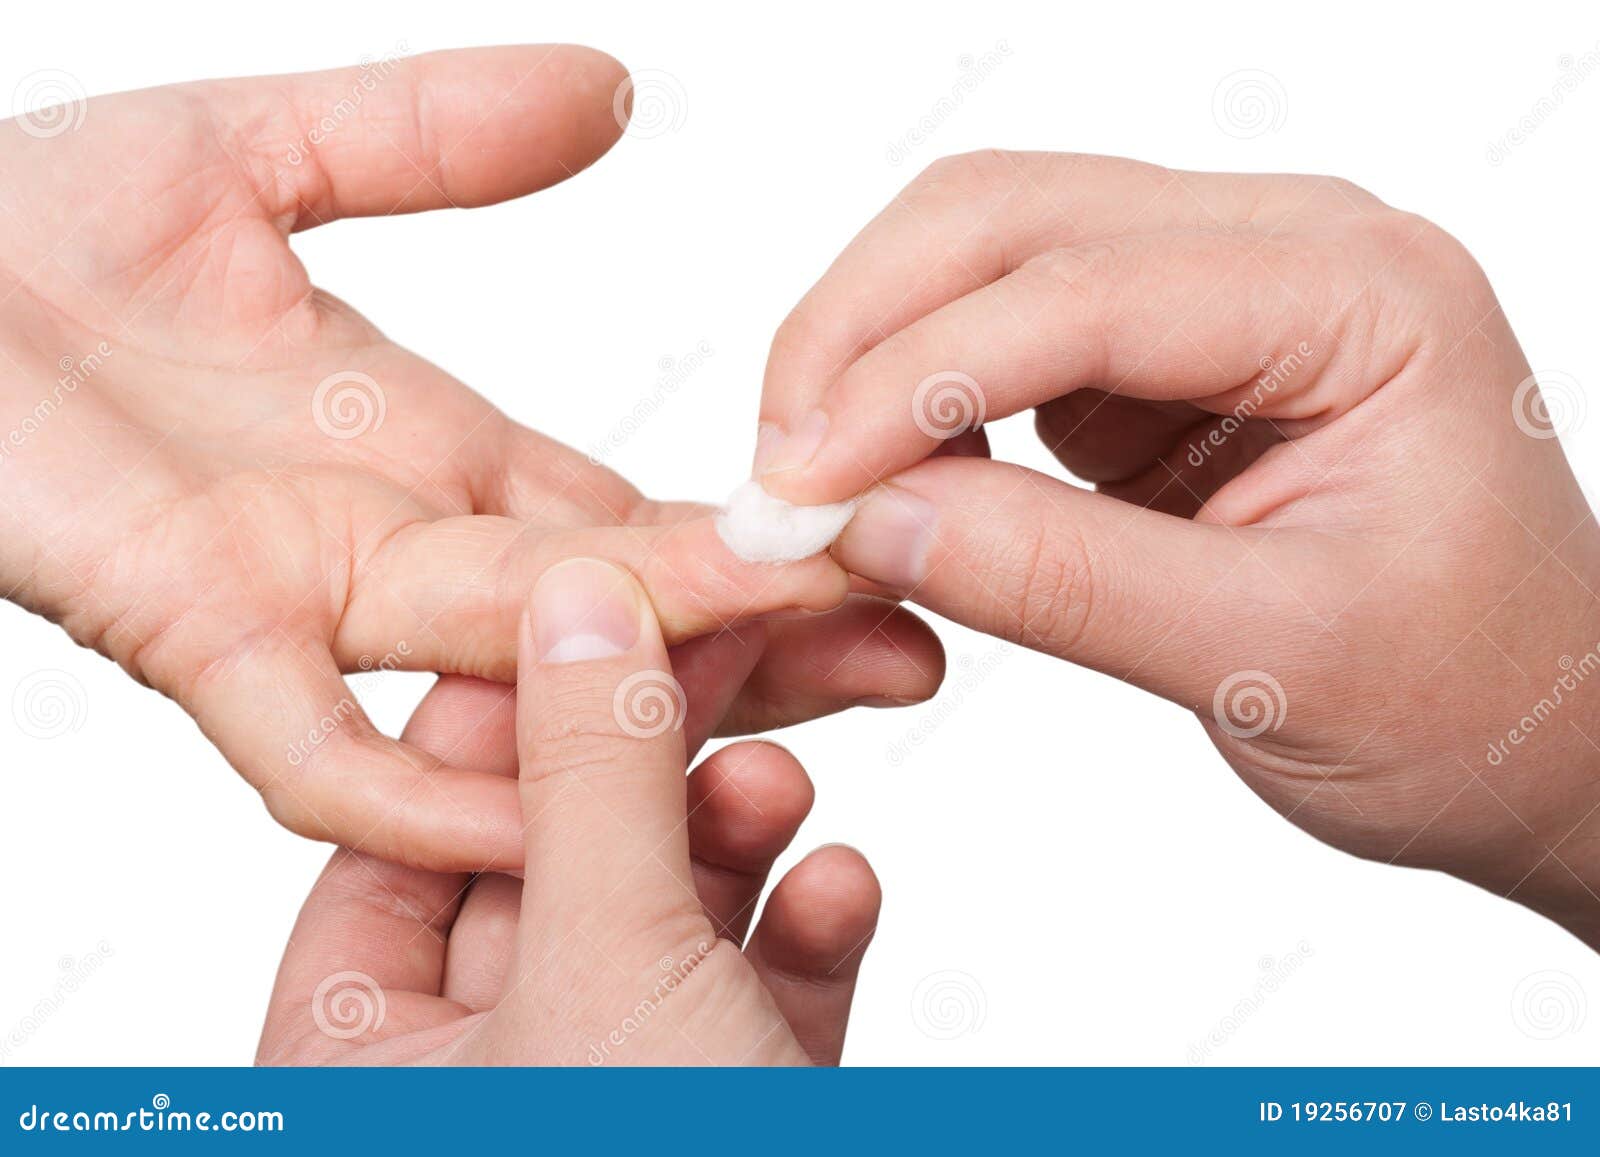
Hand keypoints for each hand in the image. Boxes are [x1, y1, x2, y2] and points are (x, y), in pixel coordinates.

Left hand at [0, 48, 939, 868]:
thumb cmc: (31, 228)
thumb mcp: (268, 151)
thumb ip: (437, 136)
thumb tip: (613, 91)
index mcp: (423, 448)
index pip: (623, 512)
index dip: (748, 529)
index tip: (882, 522)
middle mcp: (391, 548)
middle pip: (610, 612)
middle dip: (762, 634)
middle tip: (921, 641)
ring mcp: (303, 604)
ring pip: (513, 679)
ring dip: (653, 695)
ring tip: (802, 693)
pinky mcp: (196, 634)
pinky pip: (328, 747)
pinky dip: (434, 779)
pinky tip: (552, 798)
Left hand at [257, 559, 880, 1064]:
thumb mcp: (607, 966)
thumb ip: (591, 775)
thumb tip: (586, 597)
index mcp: (370, 1055)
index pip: (415, 826)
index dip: (517, 709)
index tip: (611, 606)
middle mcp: (479, 1061)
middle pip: (563, 848)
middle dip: (660, 755)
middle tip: (739, 637)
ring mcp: (610, 1075)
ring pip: (664, 905)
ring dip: (737, 830)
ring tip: (780, 782)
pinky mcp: (727, 1089)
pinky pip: (752, 978)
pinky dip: (799, 926)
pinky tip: (837, 887)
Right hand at [757, 150, 1599, 945]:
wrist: (1542, 729)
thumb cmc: (1468, 702)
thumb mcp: (1273, 662)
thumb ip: (1061, 582)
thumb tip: (860, 522)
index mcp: (1361, 294)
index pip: (1085, 290)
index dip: (911, 381)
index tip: (795, 487)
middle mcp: (1287, 250)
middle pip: (1007, 217)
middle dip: (862, 335)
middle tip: (775, 476)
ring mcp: (1219, 288)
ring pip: (984, 250)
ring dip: (872, 352)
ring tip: (814, 486)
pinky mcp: (1165, 351)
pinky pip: (1002, 328)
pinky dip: (916, 392)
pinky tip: (885, 478)